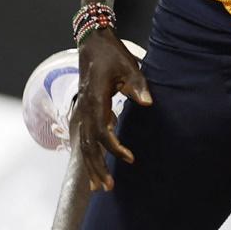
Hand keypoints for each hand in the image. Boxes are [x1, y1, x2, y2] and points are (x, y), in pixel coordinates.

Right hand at [75, 30, 152, 191]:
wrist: (93, 42)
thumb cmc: (112, 54)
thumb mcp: (129, 65)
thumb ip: (138, 85)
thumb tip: (148, 103)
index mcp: (96, 99)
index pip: (101, 131)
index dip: (113, 147)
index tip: (129, 158)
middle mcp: (85, 108)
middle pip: (87, 144)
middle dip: (97, 167)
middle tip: (109, 187)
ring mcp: (82, 109)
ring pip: (82, 144)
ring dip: (90, 165)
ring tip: (99, 186)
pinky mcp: (83, 110)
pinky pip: (82, 137)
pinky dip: (87, 154)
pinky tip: (93, 166)